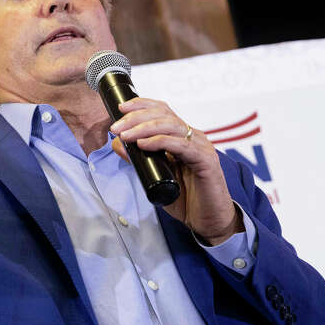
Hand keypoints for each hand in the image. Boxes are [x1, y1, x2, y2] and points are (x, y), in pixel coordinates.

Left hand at [109, 98, 241, 244]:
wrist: (207, 220)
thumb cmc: (185, 198)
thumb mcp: (154, 174)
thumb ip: (138, 159)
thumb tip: (117, 143)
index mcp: (181, 137)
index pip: (162, 111)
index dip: (141, 105)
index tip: (121, 108)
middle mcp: (192, 137)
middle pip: (163, 114)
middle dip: (136, 117)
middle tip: (116, 127)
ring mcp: (200, 146)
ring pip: (171, 125)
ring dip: (143, 128)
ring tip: (125, 135)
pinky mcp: (205, 160)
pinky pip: (181, 145)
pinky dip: (160, 141)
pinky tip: (144, 144)